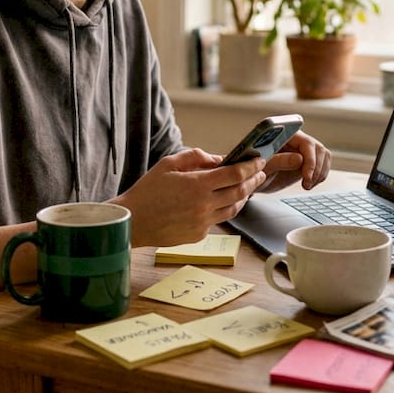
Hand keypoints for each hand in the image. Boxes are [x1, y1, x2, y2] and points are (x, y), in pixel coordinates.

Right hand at [110, 148, 266, 247]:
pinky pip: (218, 220)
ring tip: (247, 187)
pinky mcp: (199, 235)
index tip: (259, 160)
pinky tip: (223, 201)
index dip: (251, 167)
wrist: (133, 221)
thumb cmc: (148, 190)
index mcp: (197, 185)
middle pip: (240, 192)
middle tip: (260, 173)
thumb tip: (218, 159)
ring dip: (243, 196)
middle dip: (253, 181)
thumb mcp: (168, 164)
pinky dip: (224, 209)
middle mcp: (204, 205)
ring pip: (234, 209)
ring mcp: (203, 223)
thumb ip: (195, 157)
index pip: (235, 174)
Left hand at [256, 131, 330, 193]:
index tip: (306, 175)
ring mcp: (303, 149)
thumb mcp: (262, 167)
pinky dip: (320, 175)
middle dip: (315, 168)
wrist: (252, 179)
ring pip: (323, 155)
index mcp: (283, 135)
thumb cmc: (253, 169)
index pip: (305, 142)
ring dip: (319, 172)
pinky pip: (323, 163)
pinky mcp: (307, 159)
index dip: (310, 158)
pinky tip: (309, 183)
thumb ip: (278, 161)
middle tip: (306, 183)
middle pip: (318, 148)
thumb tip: (299, 159)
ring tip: (307, 184)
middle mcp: (296, 139)